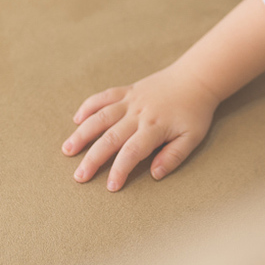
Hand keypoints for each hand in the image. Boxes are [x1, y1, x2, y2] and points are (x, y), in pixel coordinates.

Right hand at [62, 64, 220, 191]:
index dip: (120, 170)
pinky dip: (88, 106)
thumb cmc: (195, 112)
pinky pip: (103, 96)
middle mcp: (139, 113)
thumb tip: (155, 174)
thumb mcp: (193, 137)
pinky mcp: (127, 90)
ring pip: (101, 117)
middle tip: (79, 177)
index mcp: (155, 127)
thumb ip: (174, 156)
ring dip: (82, 133)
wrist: (196, 78)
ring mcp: (131, 100)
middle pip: (111, 137)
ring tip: (67, 150)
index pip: (132, 152)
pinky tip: (77, 119)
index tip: (111, 186)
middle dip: (93, 158)